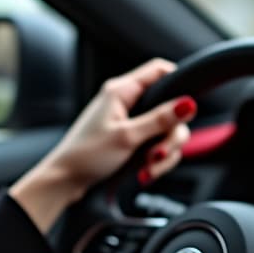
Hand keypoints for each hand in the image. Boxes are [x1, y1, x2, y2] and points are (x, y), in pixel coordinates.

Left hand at [9, 59, 196, 232]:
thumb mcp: (127, 137)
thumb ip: (160, 119)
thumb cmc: (86, 155)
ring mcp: (131, 123)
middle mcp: (128, 103)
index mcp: (122, 91)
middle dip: (171, 136)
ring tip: (147, 168)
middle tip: (158, 154)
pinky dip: (155, 162)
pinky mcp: (131, 141)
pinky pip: (156, 146)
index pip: (159, 70)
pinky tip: (144, 173)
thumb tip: (188, 103)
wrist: (65, 181)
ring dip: (163, 154)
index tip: (187, 108)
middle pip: (170, 109)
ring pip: (166, 132)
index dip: (179, 83)